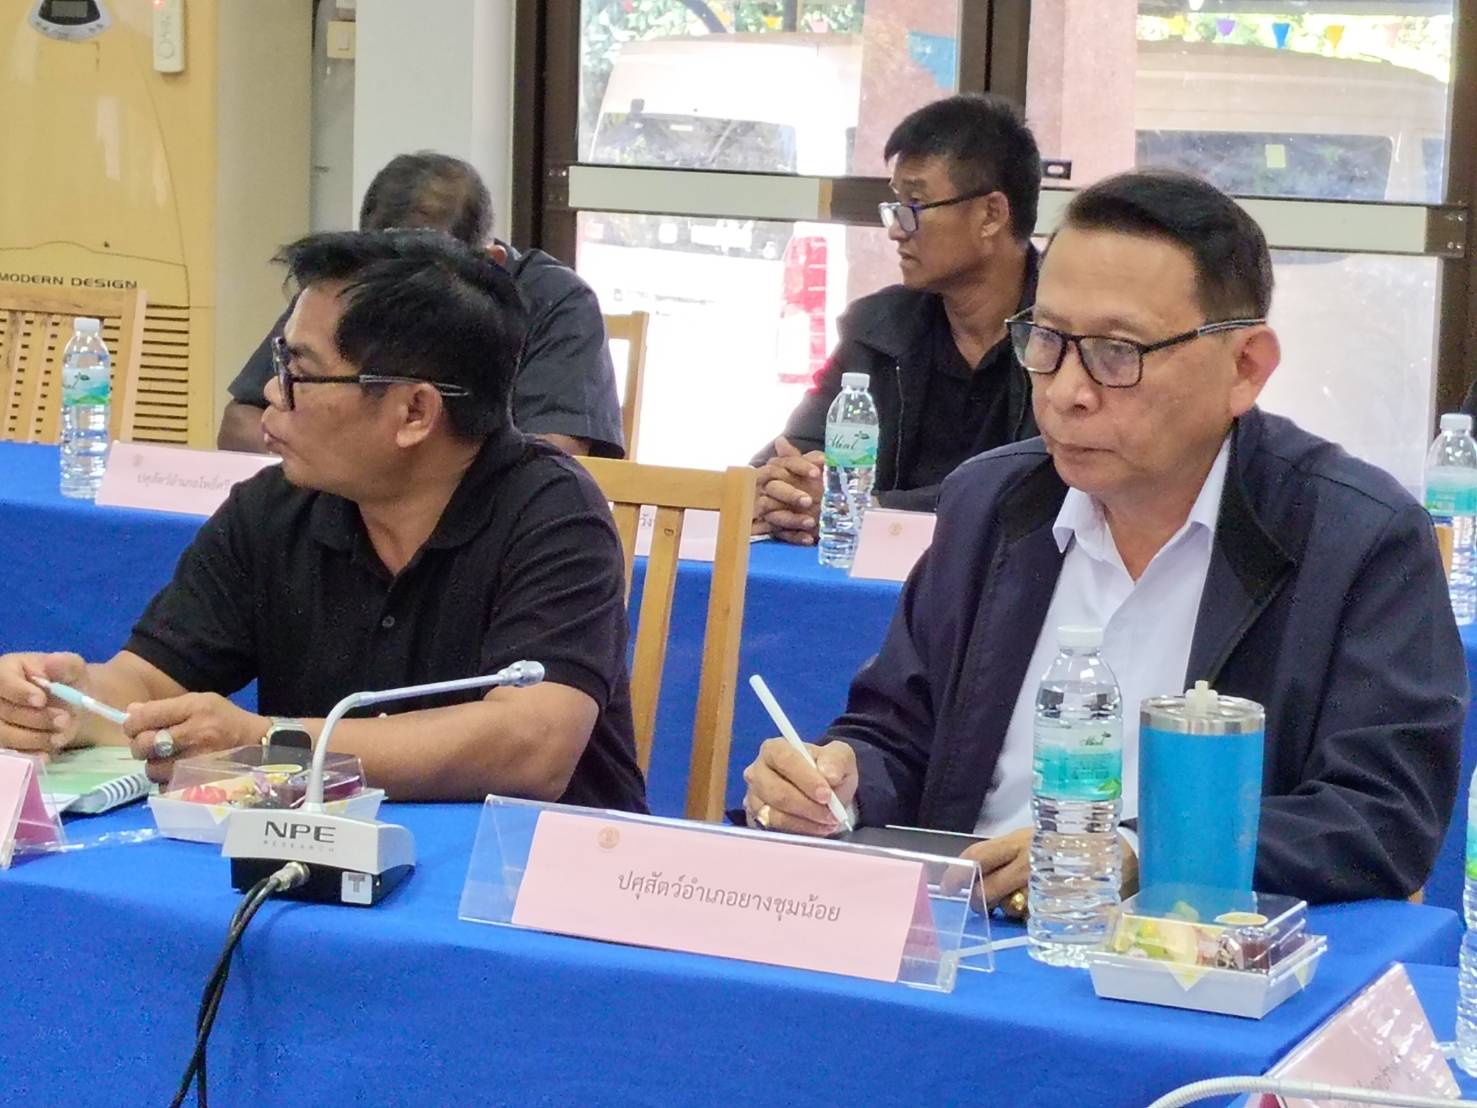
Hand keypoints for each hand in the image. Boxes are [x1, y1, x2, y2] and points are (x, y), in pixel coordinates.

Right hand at [0, 652, 88, 752]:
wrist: (70, 706)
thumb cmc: (66, 683)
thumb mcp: (73, 669)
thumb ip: (65, 664)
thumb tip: (53, 661)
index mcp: (6, 670)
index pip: (3, 681)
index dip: (19, 692)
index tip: (41, 700)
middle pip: (3, 711)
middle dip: (36, 718)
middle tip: (64, 720)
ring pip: (3, 734)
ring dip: (34, 738)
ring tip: (60, 737)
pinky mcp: (2, 742)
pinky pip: (9, 752)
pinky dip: (29, 754)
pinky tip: (47, 754)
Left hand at [122, 693, 266, 784]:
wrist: (260, 747)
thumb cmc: (227, 722)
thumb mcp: (202, 703)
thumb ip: (166, 708)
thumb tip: (130, 713)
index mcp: (196, 710)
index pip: (145, 717)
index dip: (133, 724)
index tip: (136, 727)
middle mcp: (196, 736)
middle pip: (143, 746)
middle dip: (142, 746)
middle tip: (153, 745)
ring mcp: (197, 764)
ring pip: (151, 770)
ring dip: (156, 766)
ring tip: (171, 760)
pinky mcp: (199, 786)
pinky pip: (165, 787)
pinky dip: (168, 782)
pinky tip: (181, 773)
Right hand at [741, 738, 856, 835]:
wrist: (824, 789)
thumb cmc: (827, 768)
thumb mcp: (840, 756)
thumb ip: (836, 760)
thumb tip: (829, 774)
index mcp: (774, 749)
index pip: (785, 760)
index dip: (806, 779)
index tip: (827, 795)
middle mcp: (758, 771)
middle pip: (777, 792)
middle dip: (808, 806)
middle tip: (832, 813)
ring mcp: (754, 797)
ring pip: (775, 815)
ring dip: (806, 821)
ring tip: (829, 820)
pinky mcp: (758, 818)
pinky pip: (777, 829)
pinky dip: (801, 830)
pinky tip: (818, 827)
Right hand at [753, 437, 824, 545]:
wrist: (788, 509)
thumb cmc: (797, 485)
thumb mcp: (800, 470)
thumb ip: (800, 458)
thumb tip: (783, 440)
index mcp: (774, 471)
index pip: (782, 464)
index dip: (800, 466)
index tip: (817, 472)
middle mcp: (766, 489)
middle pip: (774, 489)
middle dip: (791, 494)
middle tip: (808, 500)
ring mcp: (766, 510)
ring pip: (775, 514)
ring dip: (792, 519)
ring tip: (811, 522)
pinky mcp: (771, 529)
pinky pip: (780, 534)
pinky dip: (794, 536)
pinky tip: (809, 539)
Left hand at [955, 829, 1141, 917]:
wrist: (1117, 850)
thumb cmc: (1066, 843)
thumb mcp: (1035, 839)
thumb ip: (1007, 855)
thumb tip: (976, 874)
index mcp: (1018, 842)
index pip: (977, 856)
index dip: (957, 874)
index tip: (948, 886)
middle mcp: (1028, 862)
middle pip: (987, 889)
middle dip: (978, 901)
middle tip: (981, 905)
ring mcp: (1045, 885)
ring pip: (1010, 909)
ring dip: (1008, 911)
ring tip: (1020, 902)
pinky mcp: (1062, 904)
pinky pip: (1035, 919)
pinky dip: (1032, 918)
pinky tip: (1043, 908)